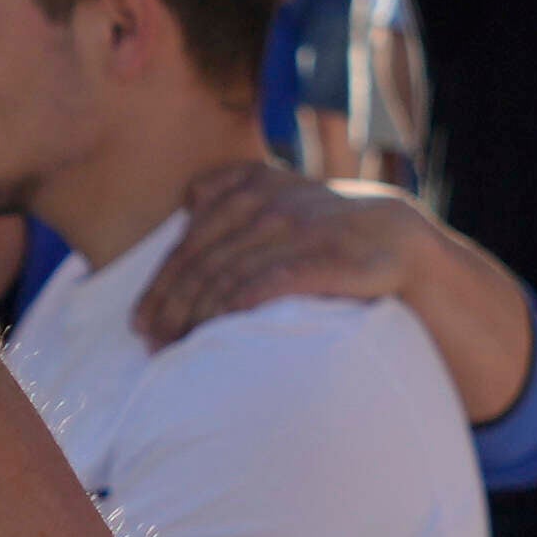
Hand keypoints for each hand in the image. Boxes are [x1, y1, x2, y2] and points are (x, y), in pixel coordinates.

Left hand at [120, 157, 425, 340]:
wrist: (396, 238)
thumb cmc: (329, 226)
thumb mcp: (285, 191)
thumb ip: (238, 187)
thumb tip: (191, 195)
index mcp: (252, 187)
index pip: (189, 243)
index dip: (160, 285)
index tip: (140, 321)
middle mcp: (268, 204)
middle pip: (202, 264)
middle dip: (171, 307)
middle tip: (151, 343)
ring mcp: (295, 230)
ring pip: (227, 276)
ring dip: (195, 317)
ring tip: (177, 349)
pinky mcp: (320, 257)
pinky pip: (266, 284)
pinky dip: (235, 308)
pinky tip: (218, 330)